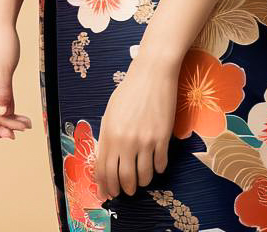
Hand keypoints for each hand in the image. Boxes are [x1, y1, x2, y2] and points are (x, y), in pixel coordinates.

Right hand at [0, 15, 33, 138]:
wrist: (2, 21)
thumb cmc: (0, 40)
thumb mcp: (4, 67)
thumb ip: (4, 91)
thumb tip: (4, 113)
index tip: (4, 135)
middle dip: (3, 124)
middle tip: (20, 132)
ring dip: (9, 117)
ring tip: (26, 125)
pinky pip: (1, 99)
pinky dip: (11, 107)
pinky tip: (22, 116)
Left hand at [94, 51, 178, 199]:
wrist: (152, 73)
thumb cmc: (130, 90)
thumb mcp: (111, 112)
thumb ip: (107, 136)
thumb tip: (105, 160)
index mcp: (109, 134)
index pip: (104, 170)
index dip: (106, 185)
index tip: (108, 193)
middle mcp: (125, 141)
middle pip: (123, 178)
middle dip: (124, 189)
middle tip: (126, 191)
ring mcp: (145, 140)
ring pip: (143, 176)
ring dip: (142, 182)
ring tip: (142, 181)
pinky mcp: (162, 138)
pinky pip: (160, 164)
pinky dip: (158, 169)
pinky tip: (156, 166)